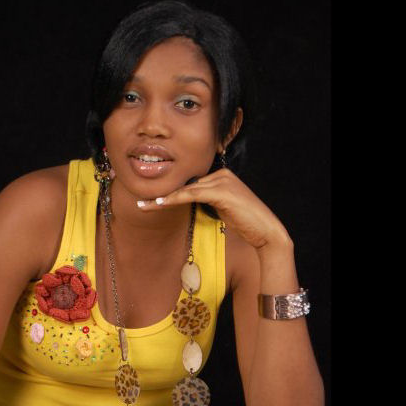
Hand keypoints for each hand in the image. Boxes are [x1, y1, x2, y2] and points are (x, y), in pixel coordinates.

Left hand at [137, 168, 290, 250]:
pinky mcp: (222, 191)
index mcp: (221, 176)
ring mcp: (222, 180)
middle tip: (140, 201)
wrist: (266, 232)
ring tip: (143, 204)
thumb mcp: (221, 209)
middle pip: (185, 183)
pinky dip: (174, 199)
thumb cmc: (245, 223)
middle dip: (162, 192)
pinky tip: (159, 204)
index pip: (190, 182)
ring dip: (163, 198)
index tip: (150, 198)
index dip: (170, 191)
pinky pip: (192, 194)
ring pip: (185, 188)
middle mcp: (221, 174)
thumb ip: (206, 201)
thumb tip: (187, 201)